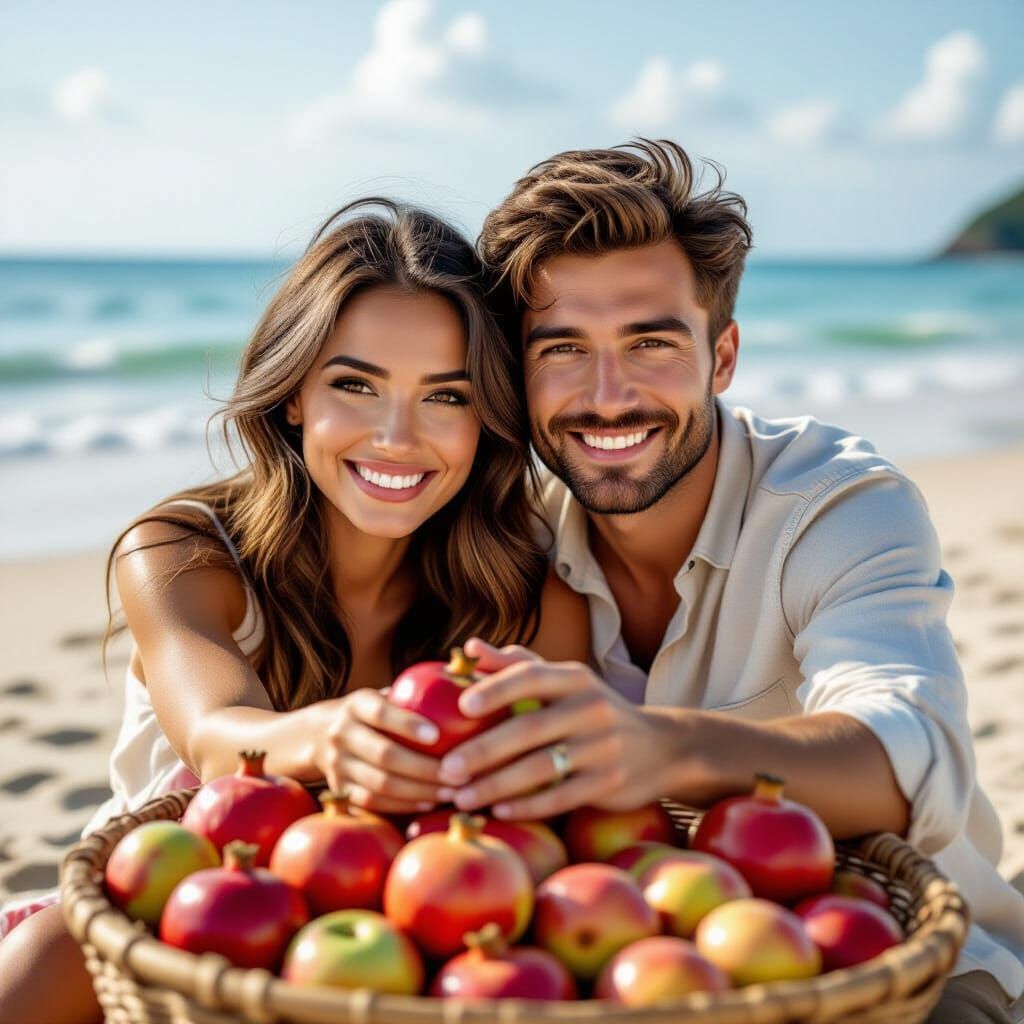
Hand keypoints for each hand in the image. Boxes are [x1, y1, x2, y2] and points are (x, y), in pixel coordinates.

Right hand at [313, 687, 455, 814]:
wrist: (320, 734)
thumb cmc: (375, 711)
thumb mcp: (385, 694)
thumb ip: (417, 692)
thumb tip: (470, 680)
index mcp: (357, 705)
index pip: (381, 713)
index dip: (407, 724)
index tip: (437, 735)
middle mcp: (341, 733)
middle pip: (384, 755)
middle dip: (425, 768)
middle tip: (459, 774)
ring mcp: (337, 764)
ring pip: (380, 784)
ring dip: (420, 791)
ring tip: (451, 792)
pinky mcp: (340, 788)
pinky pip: (374, 803)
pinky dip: (403, 805)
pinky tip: (429, 803)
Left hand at [437, 638, 686, 819]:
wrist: (661, 748)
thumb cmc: (593, 709)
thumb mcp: (565, 681)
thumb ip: (516, 664)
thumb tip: (467, 648)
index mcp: (576, 678)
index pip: (532, 676)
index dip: (497, 688)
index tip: (461, 706)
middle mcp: (592, 708)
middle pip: (529, 729)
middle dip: (483, 751)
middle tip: (445, 769)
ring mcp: (603, 748)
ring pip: (542, 768)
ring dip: (496, 785)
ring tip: (460, 797)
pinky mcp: (609, 783)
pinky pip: (561, 797)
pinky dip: (527, 806)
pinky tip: (498, 812)